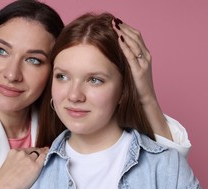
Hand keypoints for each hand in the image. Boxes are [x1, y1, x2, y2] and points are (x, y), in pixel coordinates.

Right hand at [0, 147, 47, 188]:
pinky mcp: (35, 166)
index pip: (26, 150)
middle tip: (42, 154)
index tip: (35, 152)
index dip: (31, 152)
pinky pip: (44, 158)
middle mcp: (21, 153)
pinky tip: (50, 154)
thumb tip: (18, 163)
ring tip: (47, 154)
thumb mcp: (6, 165)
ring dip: (41, 156)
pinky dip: (47, 156)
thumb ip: (13, 161)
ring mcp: (29, 159)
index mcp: (13, 152)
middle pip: (33, 151)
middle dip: (37, 153)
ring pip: (38, 154)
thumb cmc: (3, 181)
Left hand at [112, 18, 172, 139]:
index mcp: (142, 58)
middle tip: (114, 20)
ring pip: (135, 43)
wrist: (144, 104)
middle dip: (124, 28)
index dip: (125, 30)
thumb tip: (107, 61)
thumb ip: (121, 66)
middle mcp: (145, 58)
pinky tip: (119, 38)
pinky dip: (126, 46)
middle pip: (135, 37)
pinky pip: (132, 55)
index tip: (115, 23)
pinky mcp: (139, 72)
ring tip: (115, 24)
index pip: (134, 38)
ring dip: (125, 33)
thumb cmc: (134, 91)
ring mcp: (143, 64)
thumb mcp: (127, 75)